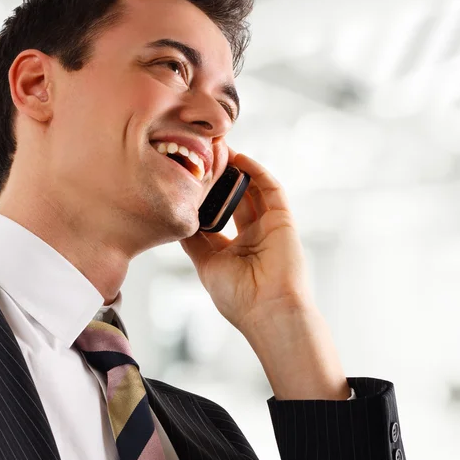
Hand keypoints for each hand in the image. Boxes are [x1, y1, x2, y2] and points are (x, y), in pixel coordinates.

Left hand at [181, 149, 349, 399]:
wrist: (268, 311)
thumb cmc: (237, 297)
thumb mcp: (206, 264)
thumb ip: (193, 241)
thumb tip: (176, 220)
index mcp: (234, 248)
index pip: (217, 214)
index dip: (204, 196)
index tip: (189, 177)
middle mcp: (252, 235)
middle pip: (233, 197)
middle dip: (219, 177)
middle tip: (203, 154)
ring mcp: (269, 226)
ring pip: (251, 189)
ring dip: (236, 169)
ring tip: (217, 148)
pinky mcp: (283, 220)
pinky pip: (270, 189)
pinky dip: (256, 172)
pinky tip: (239, 158)